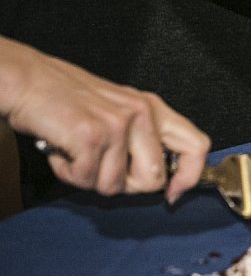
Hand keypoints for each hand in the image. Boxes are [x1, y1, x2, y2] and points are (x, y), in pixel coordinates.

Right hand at [0, 37, 209, 203]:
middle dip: (125, 187)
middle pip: (154, 179)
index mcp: (153, 108)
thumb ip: (143, 139)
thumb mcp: (118, 111)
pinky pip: (86, 179)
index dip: (189, 177)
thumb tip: (162, 180)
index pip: (197, 145)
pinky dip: (68, 172)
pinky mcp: (92, 135)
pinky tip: (62, 151)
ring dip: (89, 178)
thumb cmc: (69, 100)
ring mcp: (118, 124)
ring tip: (76, 153)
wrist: (28, 81)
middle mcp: (142, 113)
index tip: (173, 194)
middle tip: (101, 169)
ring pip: (115, 186)